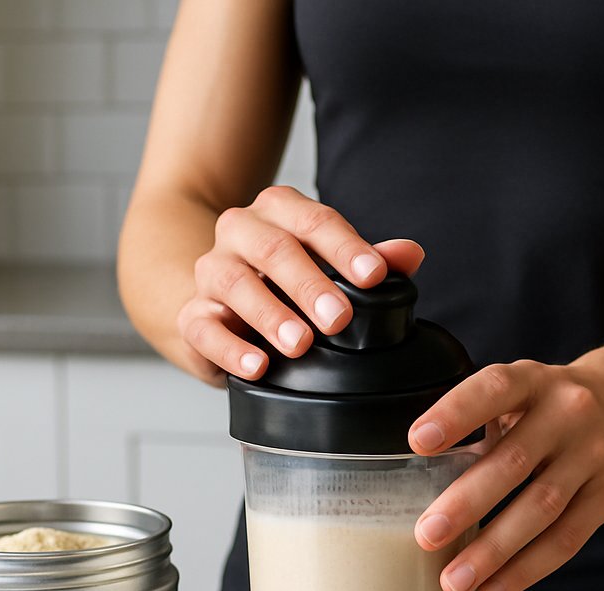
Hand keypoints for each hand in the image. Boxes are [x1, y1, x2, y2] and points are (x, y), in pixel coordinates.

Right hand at [176, 185, 424, 381]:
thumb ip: (369, 260)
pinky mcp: (192, 316)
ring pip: (235, 284)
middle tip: (340, 318)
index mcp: (278, 211)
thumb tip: (411, 254)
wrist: (218, 301)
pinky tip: (257, 366)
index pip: (314, 221)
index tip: (374, 275)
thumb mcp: (329, 266)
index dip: (345, 247)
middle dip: (309, 284)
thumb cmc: (284, 280)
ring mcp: (211, 272)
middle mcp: (240, 232)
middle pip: (273, 249)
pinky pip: (204, 328)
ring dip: (270, 315)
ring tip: (300, 345)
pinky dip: (230, 349)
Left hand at [409, 352, 603, 590]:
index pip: (494, 389)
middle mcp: (568, 413)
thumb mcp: (522, 390)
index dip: (456, 413)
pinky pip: (567, 538)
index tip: (417, 442)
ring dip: (494, 550)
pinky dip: (527, 569)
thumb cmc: (551, 405)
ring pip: (542, 508)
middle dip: (468, 502)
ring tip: (454, 581)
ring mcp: (595, 454)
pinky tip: (492, 588)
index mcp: (534, 381)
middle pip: (516, 461)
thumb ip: (480, 421)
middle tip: (427, 535)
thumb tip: (413, 477)